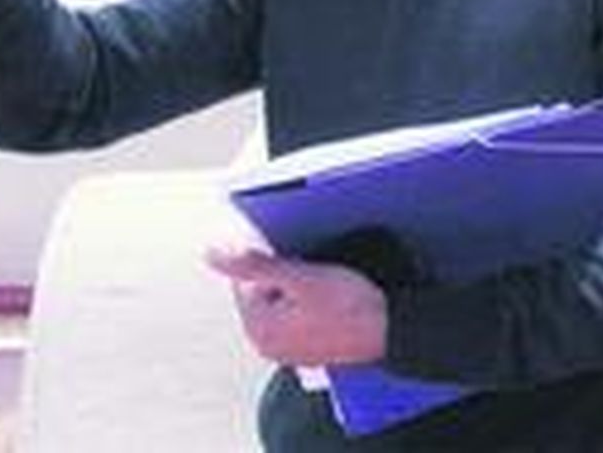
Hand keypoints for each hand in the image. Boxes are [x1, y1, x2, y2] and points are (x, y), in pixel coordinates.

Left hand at [206, 246, 388, 366]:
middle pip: (263, 292)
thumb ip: (254, 264)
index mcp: (258, 327)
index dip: (270, 261)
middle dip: (283, 275)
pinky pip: (297, 317)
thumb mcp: (300, 276)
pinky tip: (330, 299)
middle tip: (314, 270)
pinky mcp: (308, 349)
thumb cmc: (349, 305)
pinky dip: (308, 304)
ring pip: (282, 303)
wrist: (390, 330)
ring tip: (324, 283)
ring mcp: (288, 350)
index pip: (246, 280)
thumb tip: (212, 252)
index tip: (295, 256)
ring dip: (297, 288)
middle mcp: (267, 344)